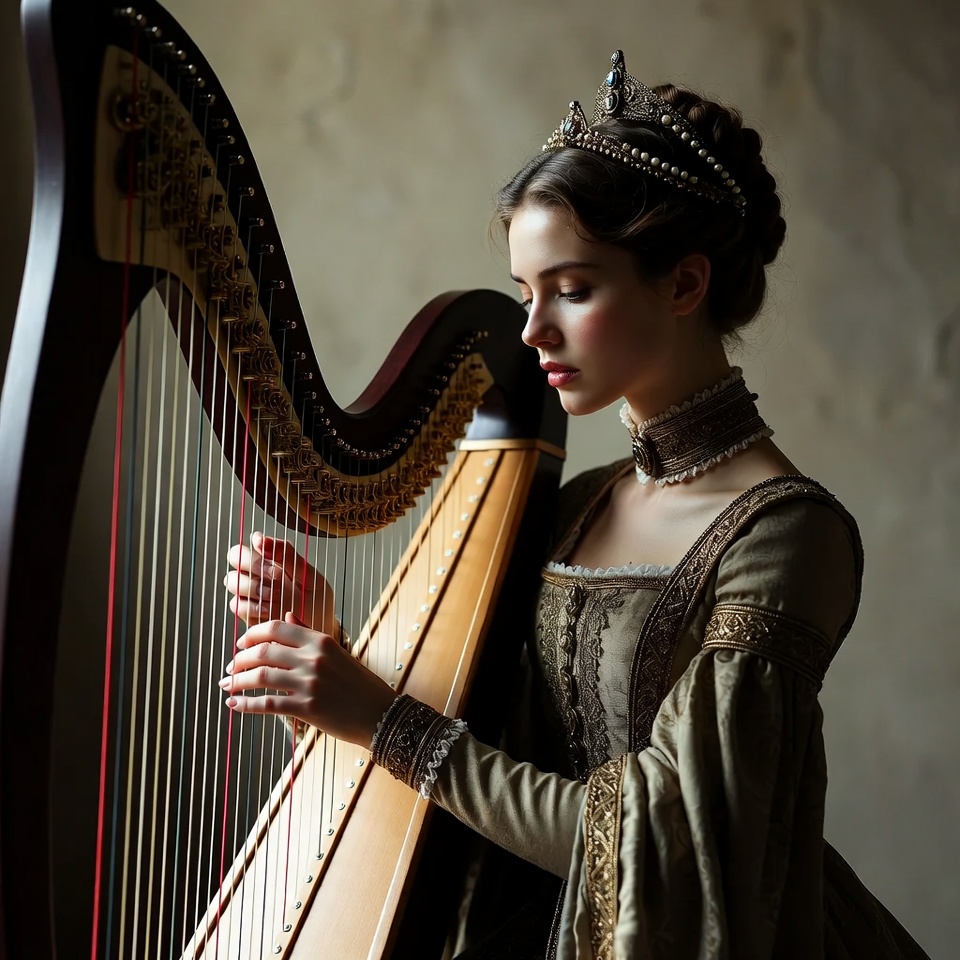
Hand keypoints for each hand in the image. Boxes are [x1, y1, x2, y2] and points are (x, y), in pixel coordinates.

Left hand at [220, 613, 396, 747]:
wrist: (381, 714)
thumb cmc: (360, 684)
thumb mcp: (338, 652)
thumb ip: (310, 634)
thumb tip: (286, 616)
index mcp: (321, 640)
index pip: (276, 628)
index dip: (251, 635)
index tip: (240, 644)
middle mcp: (314, 658)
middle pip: (263, 652)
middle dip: (239, 659)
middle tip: (230, 668)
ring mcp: (310, 683)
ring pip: (261, 677)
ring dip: (237, 681)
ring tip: (227, 685)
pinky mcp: (307, 708)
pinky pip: (268, 704)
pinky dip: (246, 705)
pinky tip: (234, 705)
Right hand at [224, 531, 336, 635]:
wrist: (320, 629)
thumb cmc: (316, 600)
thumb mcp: (308, 575)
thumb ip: (286, 554)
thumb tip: (259, 538)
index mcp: (272, 560)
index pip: (251, 542)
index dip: (255, 546)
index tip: (269, 555)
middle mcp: (257, 574)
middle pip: (234, 556)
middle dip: (253, 564)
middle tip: (275, 576)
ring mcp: (250, 594)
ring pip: (232, 580)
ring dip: (254, 586)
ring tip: (275, 595)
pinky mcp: (248, 614)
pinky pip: (236, 604)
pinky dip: (251, 606)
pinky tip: (269, 610)